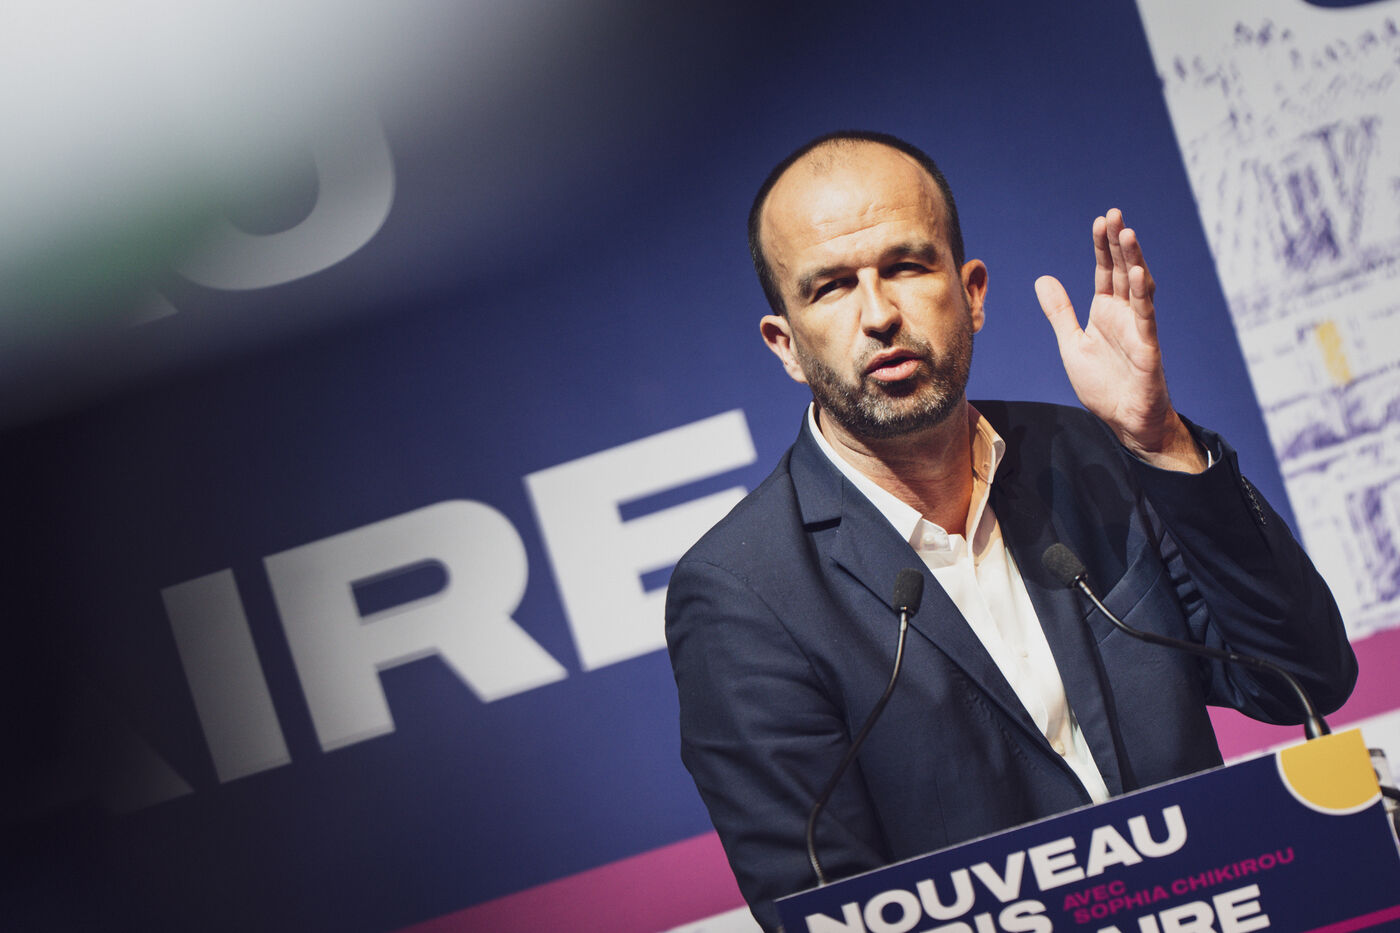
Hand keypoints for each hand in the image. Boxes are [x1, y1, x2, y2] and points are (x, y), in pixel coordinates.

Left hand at [1035, 209, 1204, 472]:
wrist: (1125, 420)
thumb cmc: (1103, 385)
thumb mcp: (1072, 344)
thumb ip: (1060, 312)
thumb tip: (1043, 279)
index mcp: (1106, 312)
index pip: (1105, 271)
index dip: (1103, 247)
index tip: (1100, 221)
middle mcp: (1125, 315)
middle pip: (1123, 271)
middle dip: (1119, 243)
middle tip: (1114, 215)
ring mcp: (1138, 329)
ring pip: (1138, 287)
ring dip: (1134, 260)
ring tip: (1127, 233)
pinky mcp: (1148, 347)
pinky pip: (1146, 317)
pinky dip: (1142, 295)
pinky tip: (1139, 273)